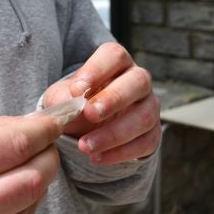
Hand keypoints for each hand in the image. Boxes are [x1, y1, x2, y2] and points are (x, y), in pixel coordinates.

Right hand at [0, 114, 62, 213]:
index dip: (45, 131)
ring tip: (26, 168)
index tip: (55, 123)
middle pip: (32, 179)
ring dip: (39, 183)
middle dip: (48, 157)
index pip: (17, 144)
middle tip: (45, 146)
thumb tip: (39, 125)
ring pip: (30, 205)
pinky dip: (23, 206)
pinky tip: (9, 194)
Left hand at [42, 42, 160, 164]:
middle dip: (115, 99)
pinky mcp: (152, 133)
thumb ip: (62, 99)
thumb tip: (72, 104)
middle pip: (138, 82)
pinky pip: (146, 142)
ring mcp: (149, 107)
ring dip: (114, 133)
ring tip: (86, 146)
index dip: (97, 70)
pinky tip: (98, 158)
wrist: (86, 130)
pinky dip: (121, 153)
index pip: (114, 56)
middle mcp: (138, 81)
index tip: (77, 91)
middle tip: (90, 114)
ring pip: (145, 116)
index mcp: (116, 63)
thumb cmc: (75, 105)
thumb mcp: (61, 99)